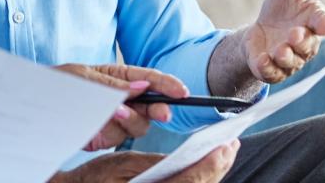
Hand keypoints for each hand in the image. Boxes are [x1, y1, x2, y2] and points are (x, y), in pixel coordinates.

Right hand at [51, 140, 239, 182]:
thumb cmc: (93, 178)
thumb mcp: (121, 163)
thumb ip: (155, 163)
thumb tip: (189, 158)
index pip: (188, 182)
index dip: (211, 164)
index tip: (226, 146)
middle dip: (218, 168)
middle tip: (232, 145)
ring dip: (211, 174)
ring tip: (223, 153)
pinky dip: (198, 179)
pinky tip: (205, 166)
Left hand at [55, 64, 189, 149]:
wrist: (34, 102)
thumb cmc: (57, 82)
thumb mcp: (82, 76)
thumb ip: (112, 84)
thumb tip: (142, 86)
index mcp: (118, 77)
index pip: (150, 79)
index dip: (168, 85)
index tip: (181, 91)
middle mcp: (121, 99)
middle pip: (151, 107)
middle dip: (158, 109)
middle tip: (162, 112)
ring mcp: (114, 120)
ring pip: (137, 126)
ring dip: (130, 119)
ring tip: (115, 111)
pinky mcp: (103, 137)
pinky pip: (116, 138)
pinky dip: (112, 130)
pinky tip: (101, 122)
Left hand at [245, 0, 324, 82]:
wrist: (260, 30)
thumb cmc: (282, 7)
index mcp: (313, 20)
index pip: (324, 21)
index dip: (324, 23)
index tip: (323, 24)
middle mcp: (305, 42)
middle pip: (308, 45)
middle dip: (301, 41)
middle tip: (293, 34)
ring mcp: (290, 58)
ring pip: (292, 62)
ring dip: (286, 56)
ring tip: (279, 49)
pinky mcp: (273, 69)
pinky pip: (273, 73)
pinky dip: (267, 68)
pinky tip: (261, 60)